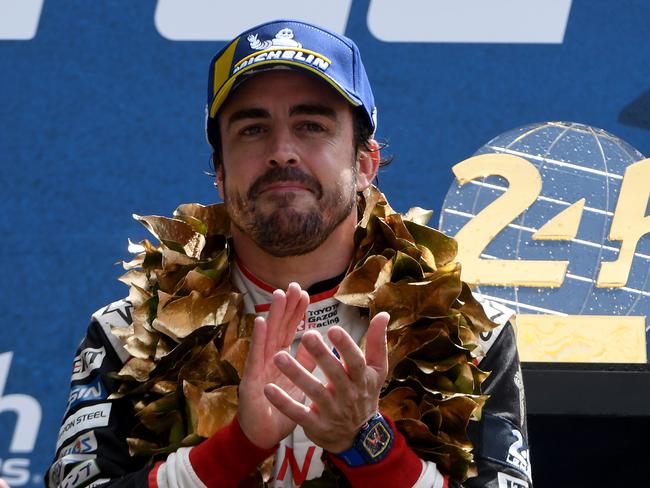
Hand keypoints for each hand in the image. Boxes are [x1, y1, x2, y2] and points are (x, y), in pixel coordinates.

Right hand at [237, 283, 312, 448]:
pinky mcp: (250, 381)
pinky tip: (261, 323)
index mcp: (281, 359)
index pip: (290, 331)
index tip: (305, 294)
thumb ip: (305, 360)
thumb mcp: (299, 381)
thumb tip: (315, 339)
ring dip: (272, 316)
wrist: (263, 436)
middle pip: (279, 328)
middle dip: (286, 307)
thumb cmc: (280, 408)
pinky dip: (258, 340)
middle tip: (293, 286)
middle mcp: (268, 359)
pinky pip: (255, 358)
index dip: (297, 313)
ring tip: (278, 295)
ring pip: (267, 337)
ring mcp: (258, 368)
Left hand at [264, 311, 389, 452]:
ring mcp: (331, 411)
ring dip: (296, 375)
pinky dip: (283, 403)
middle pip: (334, 373)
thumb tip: (384, 314)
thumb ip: (377, 342)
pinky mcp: (316, 425)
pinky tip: (268, 389)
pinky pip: (298, 414)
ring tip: (279, 357)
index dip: (345, 346)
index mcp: (361, 378)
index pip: (355, 361)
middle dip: (321, 355)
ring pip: (314, 391)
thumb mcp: (377, 370)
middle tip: (307, 335)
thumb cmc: (364, 393)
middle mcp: (347, 394)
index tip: (333, 329)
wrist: (358, 436)